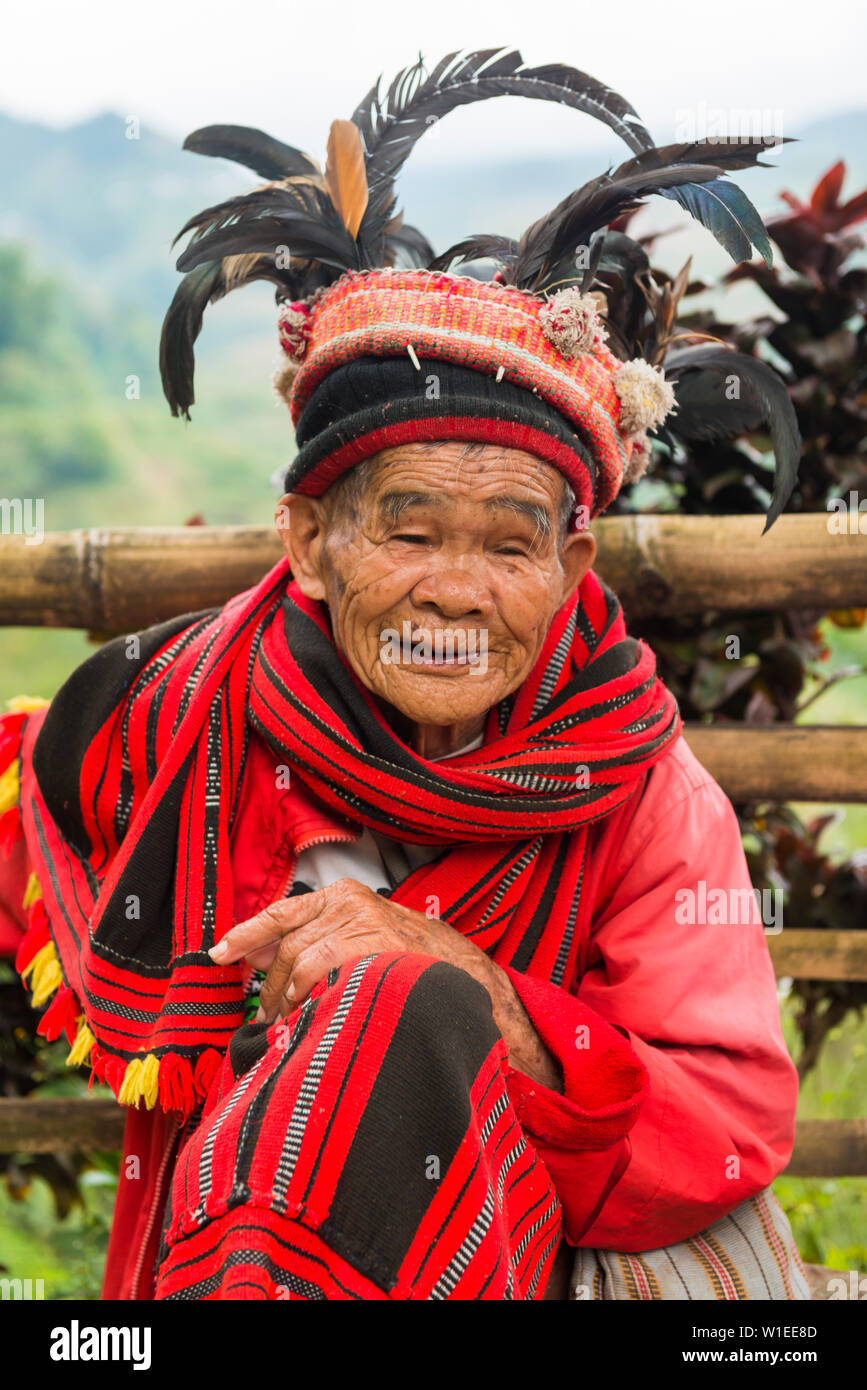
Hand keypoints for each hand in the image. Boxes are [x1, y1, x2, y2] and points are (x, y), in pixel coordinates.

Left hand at [209, 878, 561, 1089]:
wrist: (474, 986)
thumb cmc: (423, 967)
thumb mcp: (373, 938)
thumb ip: (322, 938)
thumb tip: (260, 955)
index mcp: (347, 896)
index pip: (282, 912)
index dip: (246, 934)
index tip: (219, 953)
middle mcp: (350, 904)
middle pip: (287, 949)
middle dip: (273, 990)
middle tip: (274, 1020)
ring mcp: (359, 927)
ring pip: (297, 968)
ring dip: (290, 1003)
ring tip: (299, 1027)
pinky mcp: (367, 953)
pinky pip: (316, 982)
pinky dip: (308, 1004)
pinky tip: (316, 1020)